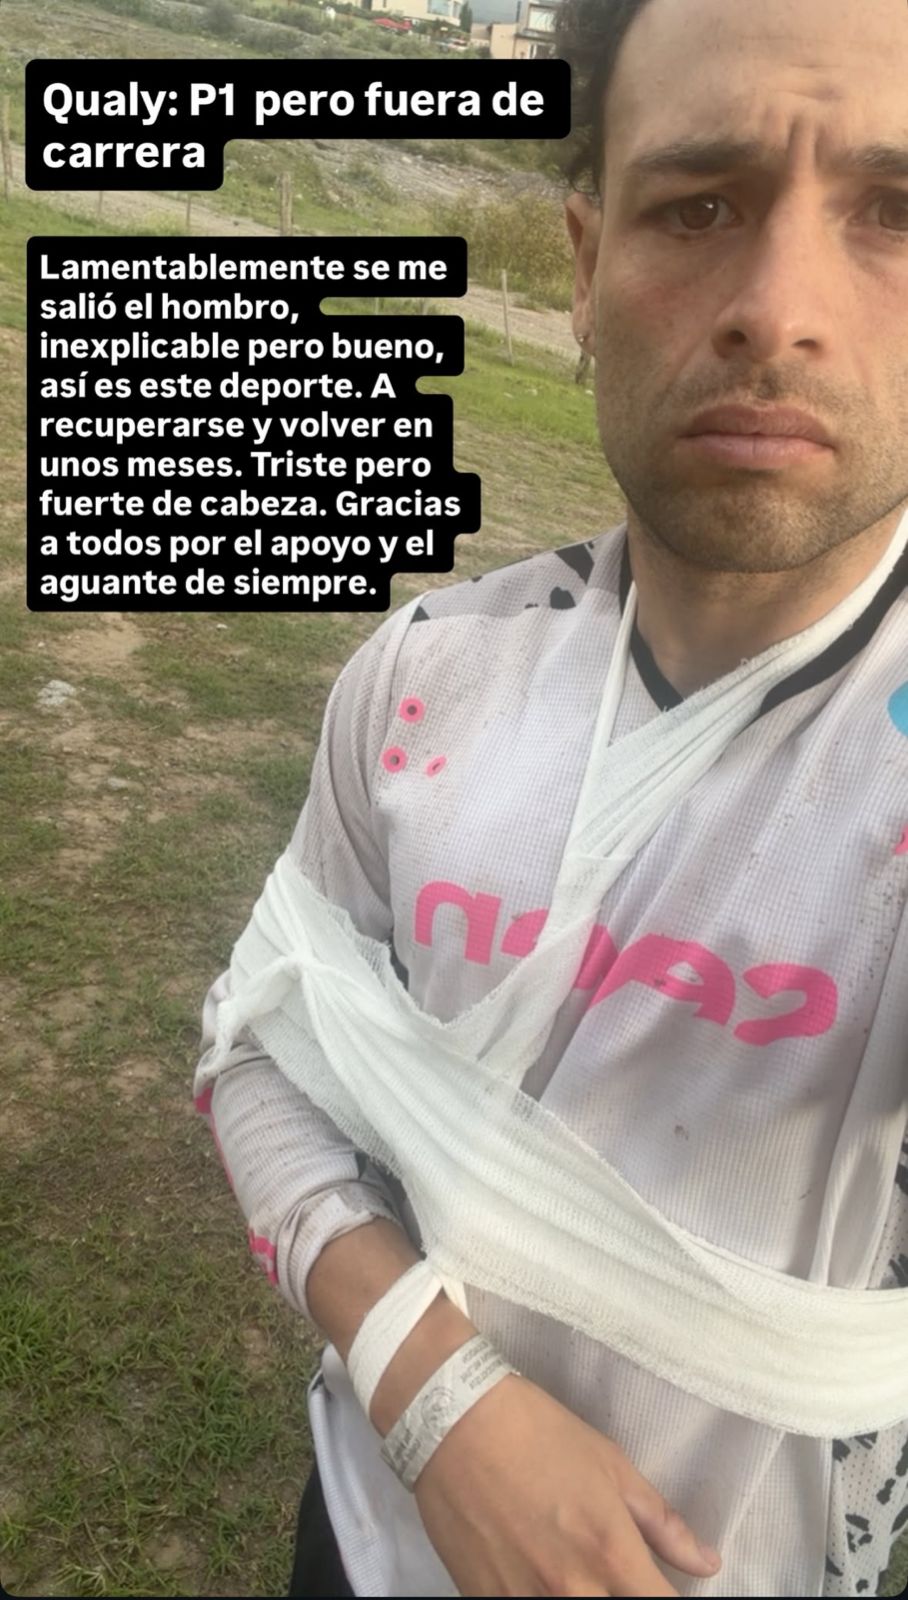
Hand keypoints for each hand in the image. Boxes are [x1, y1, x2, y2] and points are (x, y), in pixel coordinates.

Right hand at [413, 1372, 721, 1596]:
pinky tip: (542, 1579)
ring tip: (581, 1576)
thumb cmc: (538, 1433)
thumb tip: (706, 1563)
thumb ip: (662, 1523)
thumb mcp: (611, 1466)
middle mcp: (574, 1591)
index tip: (665, 1592)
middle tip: (620, 1579)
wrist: (454, 1422)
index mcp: (613, 1555)